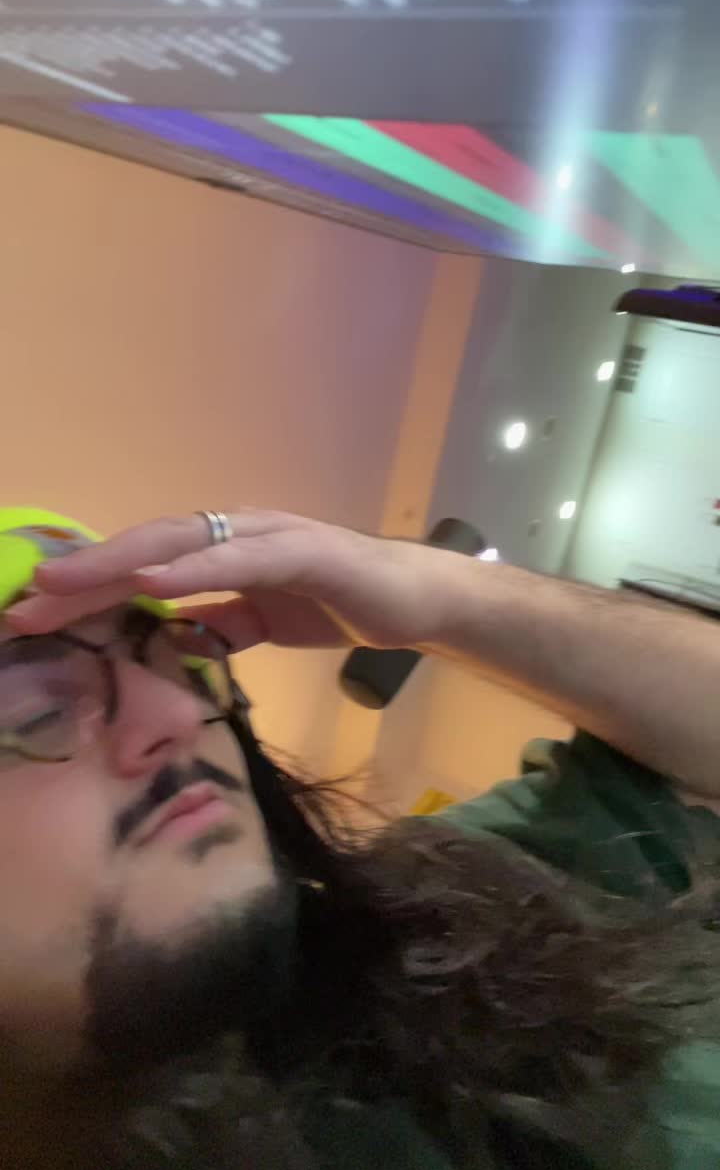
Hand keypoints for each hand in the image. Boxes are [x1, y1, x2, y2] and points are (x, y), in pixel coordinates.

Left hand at [6, 510, 465, 653]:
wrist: (417, 600)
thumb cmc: (341, 603)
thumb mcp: (264, 622)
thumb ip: (220, 625)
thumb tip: (171, 637)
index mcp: (222, 550)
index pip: (143, 565)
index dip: (87, 586)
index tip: (34, 615)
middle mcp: (235, 532)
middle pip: (145, 547)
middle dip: (83, 575)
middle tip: (24, 603)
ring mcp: (266, 536)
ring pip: (179, 542)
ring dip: (117, 563)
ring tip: (63, 584)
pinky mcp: (300, 551)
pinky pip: (238, 560)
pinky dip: (193, 568)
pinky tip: (152, 579)